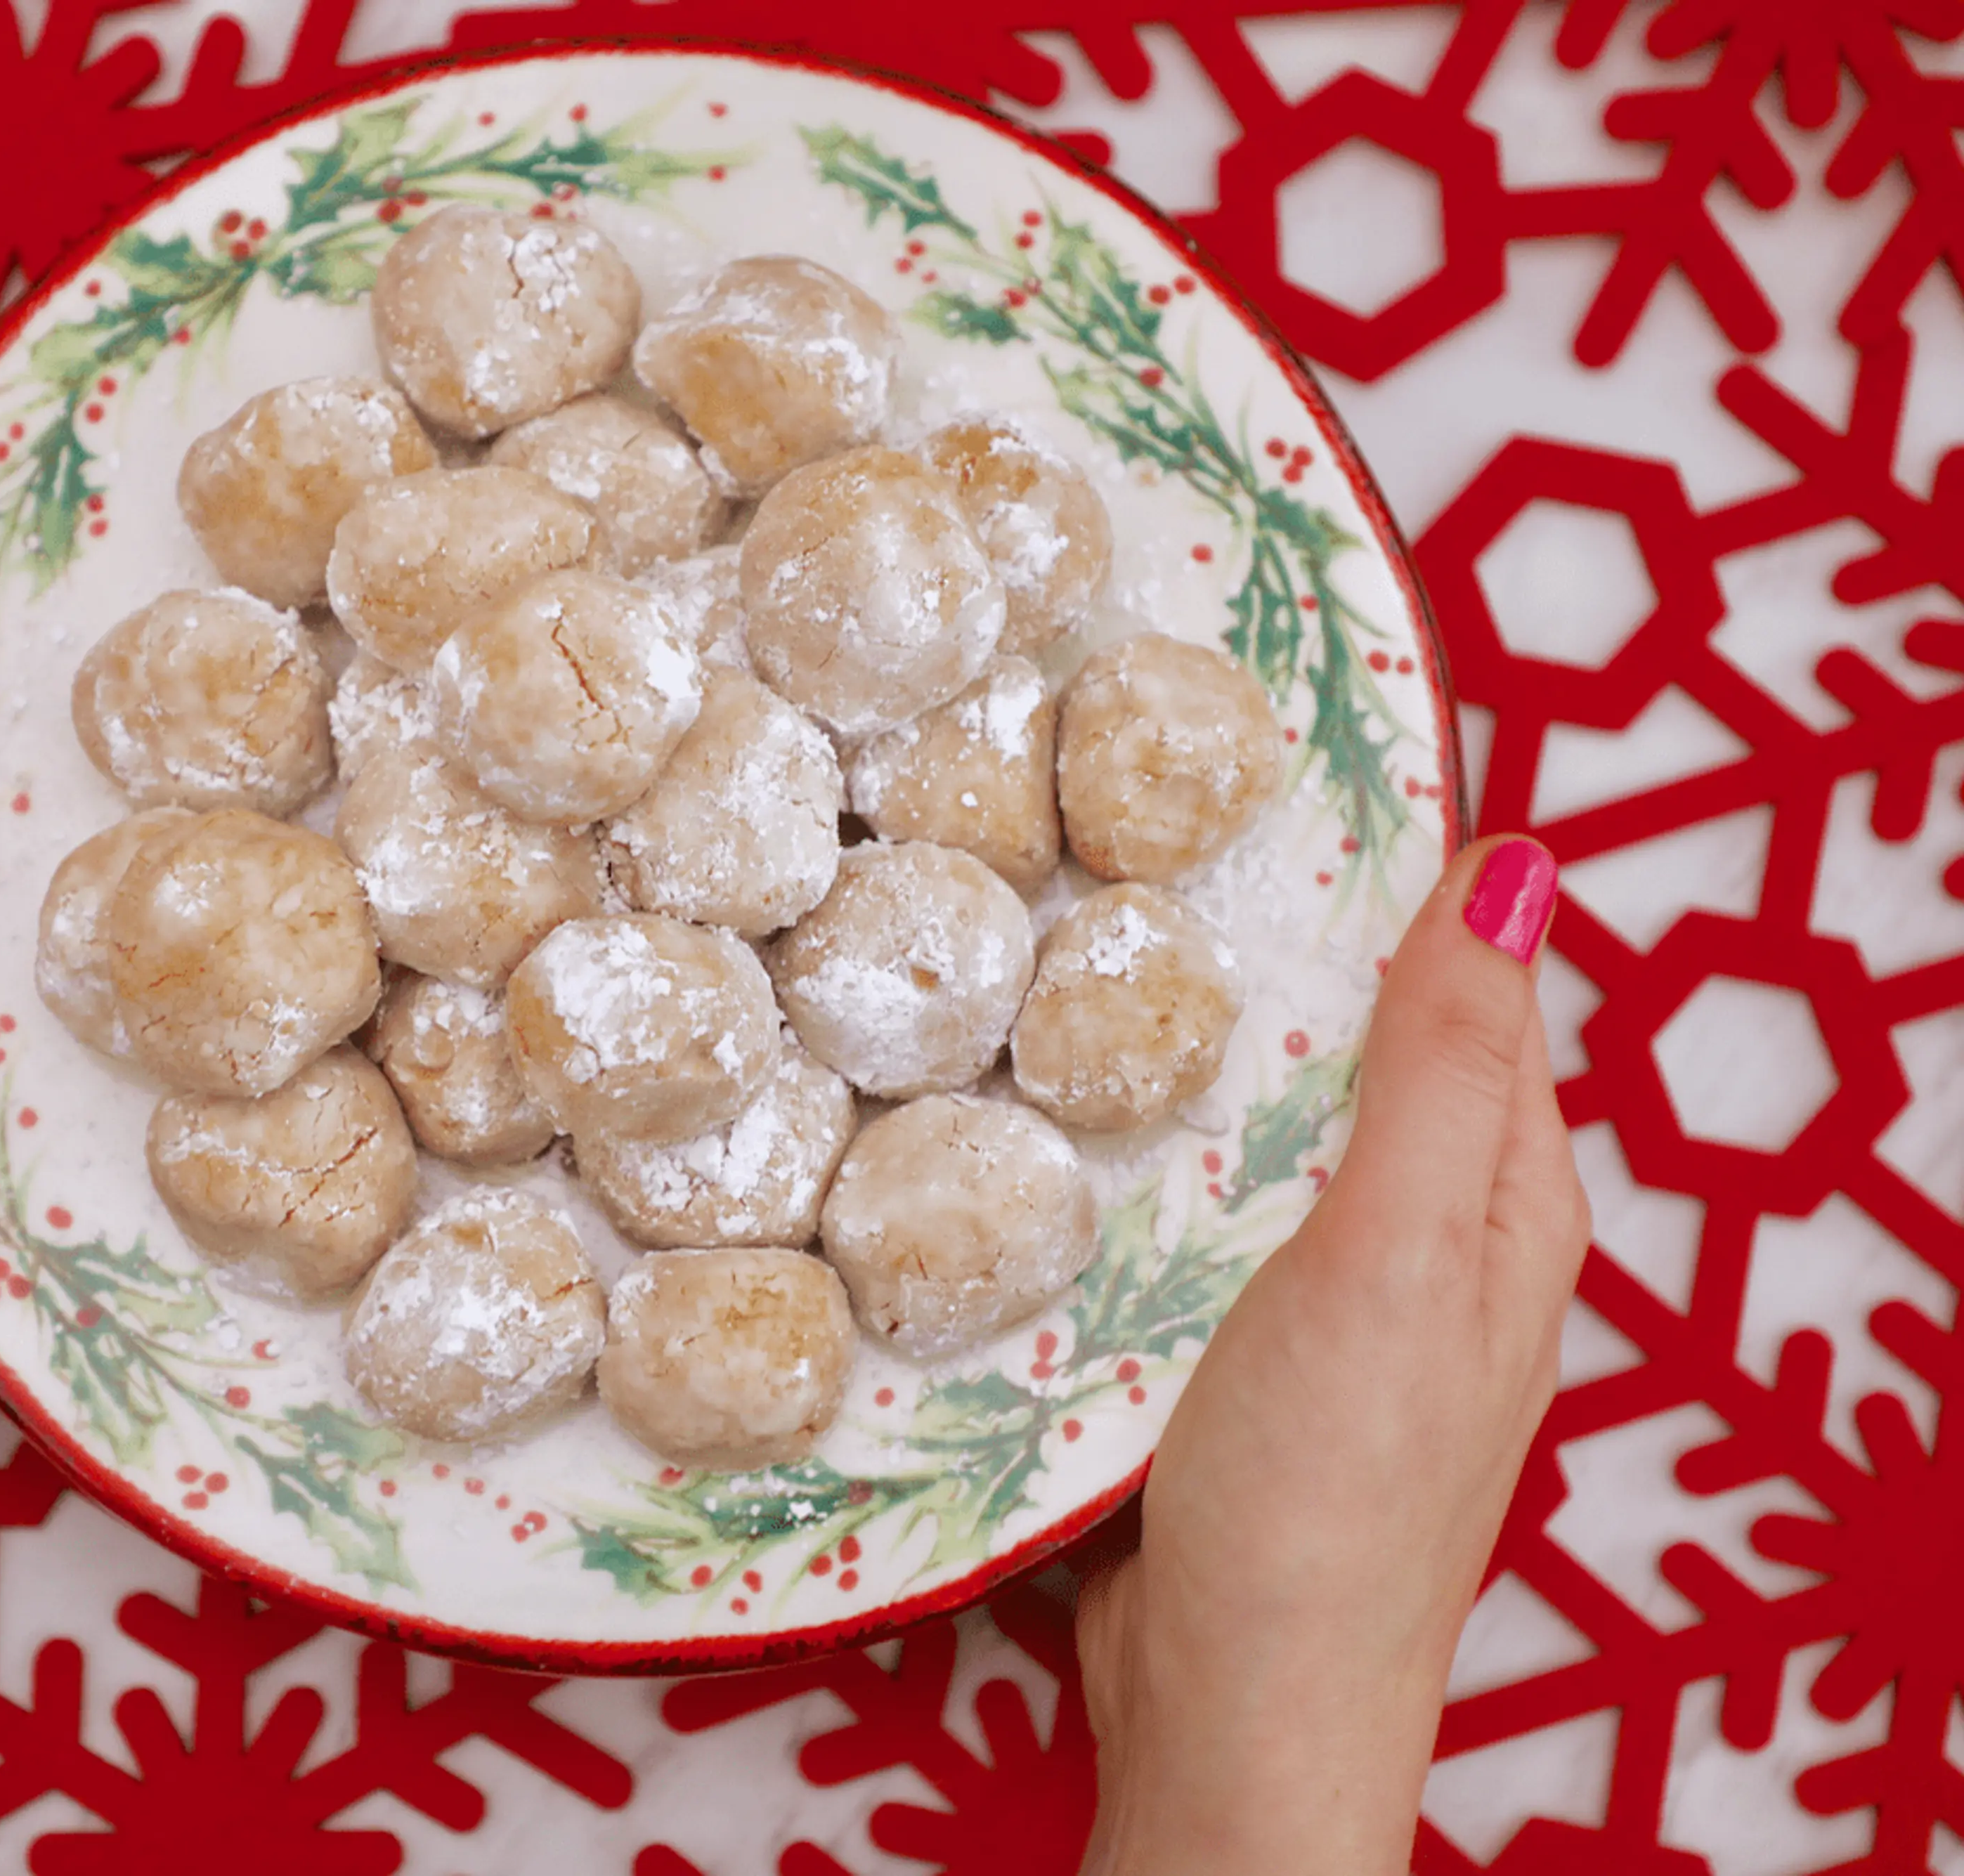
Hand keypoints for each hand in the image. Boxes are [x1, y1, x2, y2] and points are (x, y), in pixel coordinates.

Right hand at [1074, 835, 1588, 1875]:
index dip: (1396, 873)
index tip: (1284, 762)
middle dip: (1269, 953)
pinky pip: (1196, 1209)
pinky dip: (1148, 1153)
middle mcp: (1430, 1241)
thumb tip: (1516, 867)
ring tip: (1083, 947)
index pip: (1476, 987)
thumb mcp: (1398, 1257)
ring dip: (1193, 1055)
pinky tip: (1074, 1122)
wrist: (1227, 1707)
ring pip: (1261, 1127)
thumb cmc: (1327, 1496)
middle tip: (1145, 838)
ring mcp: (1325, 1299)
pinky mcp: (1231, 1347)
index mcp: (1505, 1202)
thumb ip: (1447, 1070)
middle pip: (1354, 1051)